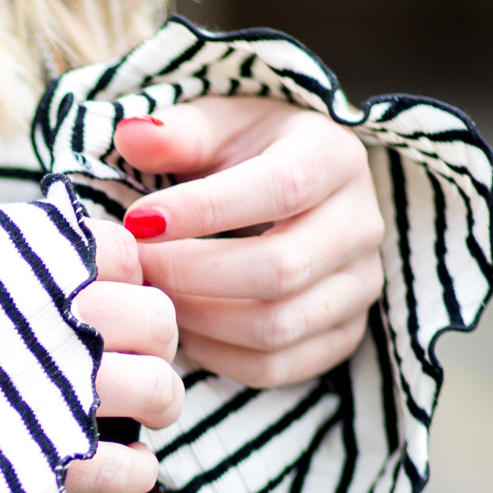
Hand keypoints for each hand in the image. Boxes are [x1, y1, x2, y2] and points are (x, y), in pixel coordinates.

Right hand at [64, 218, 181, 492]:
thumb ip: (37, 243)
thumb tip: (114, 242)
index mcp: (35, 265)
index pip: (127, 254)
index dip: (128, 275)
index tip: (106, 289)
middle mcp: (52, 326)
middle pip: (157, 320)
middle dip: (157, 337)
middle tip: (135, 347)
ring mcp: (53, 399)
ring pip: (158, 392)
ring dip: (158, 400)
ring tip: (138, 402)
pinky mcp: (49, 462)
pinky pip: (128, 470)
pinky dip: (134, 468)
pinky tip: (125, 460)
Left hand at [113, 98, 384, 389]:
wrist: (288, 193)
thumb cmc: (241, 154)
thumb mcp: (215, 126)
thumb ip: (178, 133)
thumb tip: (132, 134)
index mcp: (335, 156)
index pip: (282, 188)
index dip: (205, 209)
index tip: (137, 221)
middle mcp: (361, 223)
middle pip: (280, 269)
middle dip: (191, 273)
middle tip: (135, 267)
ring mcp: (359, 284)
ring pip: (277, 326)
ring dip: (199, 319)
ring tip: (154, 295)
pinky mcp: (344, 332)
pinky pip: (277, 366)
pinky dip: (218, 356)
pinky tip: (183, 327)